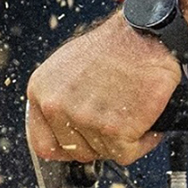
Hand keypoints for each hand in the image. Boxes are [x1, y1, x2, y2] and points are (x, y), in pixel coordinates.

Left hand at [26, 14, 185, 162]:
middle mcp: (57, 106)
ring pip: (104, 152)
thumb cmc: (114, 45)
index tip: (82, 144)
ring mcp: (84, 119)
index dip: (67, 147)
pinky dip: (142, 142)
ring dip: (124, 139)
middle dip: (99, 142)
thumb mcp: (67, 66)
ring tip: (133, 111)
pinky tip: (145, 122)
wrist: (145, 34)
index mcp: (41, 91)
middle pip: (77, 152)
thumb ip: (60, 99)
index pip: (42, 144)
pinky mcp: (114, 129)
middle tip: (116, 121)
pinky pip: (128, 153)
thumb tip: (66, 126)